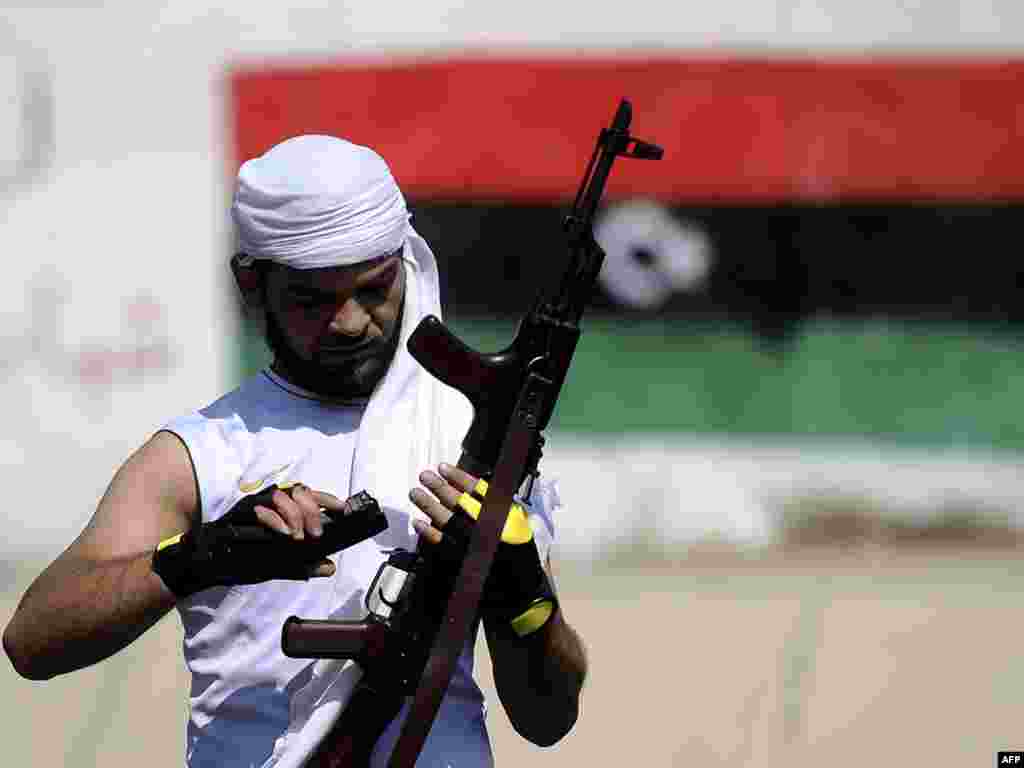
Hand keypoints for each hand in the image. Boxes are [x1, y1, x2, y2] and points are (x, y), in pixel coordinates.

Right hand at [152, 485, 386, 597]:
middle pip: (301, 491)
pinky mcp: (240, 511)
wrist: (207, 564)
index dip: (329, 499)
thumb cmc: (241, 560)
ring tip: (299, 536)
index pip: (310, 497)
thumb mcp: (276, 565)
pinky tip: (284, 533)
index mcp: (282, 512)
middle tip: (316, 533)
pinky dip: (275, 518)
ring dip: (296, 513)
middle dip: (314, 509)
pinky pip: (261, 507)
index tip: (345, 509)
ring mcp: (256, 505)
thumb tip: (329, 567)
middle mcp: (271, 503)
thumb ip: (301, 565)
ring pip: (283, 494)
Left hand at [409, 463, 555, 636]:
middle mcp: (492, 528)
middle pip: (460, 501)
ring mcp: (476, 545)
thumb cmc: (519, 559)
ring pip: (448, 519)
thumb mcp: (520, 529)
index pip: (481, 490)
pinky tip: (418, 522)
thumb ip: (504, 510)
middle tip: (424, 476)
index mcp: (507, 517)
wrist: (521, 595)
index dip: (460, 477)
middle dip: (440, 487)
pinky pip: (441, 544)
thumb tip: (476, 491)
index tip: (445, 467)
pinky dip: (428, 532)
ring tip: (415, 493)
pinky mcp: (464, 562)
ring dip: (429, 504)